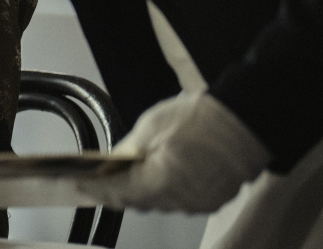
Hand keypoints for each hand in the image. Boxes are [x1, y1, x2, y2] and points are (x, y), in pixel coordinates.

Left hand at [80, 92, 270, 212]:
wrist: (245, 120)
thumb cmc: (200, 119)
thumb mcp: (150, 127)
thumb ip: (127, 150)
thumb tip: (113, 162)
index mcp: (160, 182)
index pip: (117, 192)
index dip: (94, 189)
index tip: (77, 186)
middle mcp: (179, 200)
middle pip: (137, 202)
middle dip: (116, 192)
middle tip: (96, 182)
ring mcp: (198, 203)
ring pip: (158, 203)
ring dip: (140, 192)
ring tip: (124, 177)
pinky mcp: (212, 201)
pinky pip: (179, 201)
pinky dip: (164, 191)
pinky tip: (155, 177)